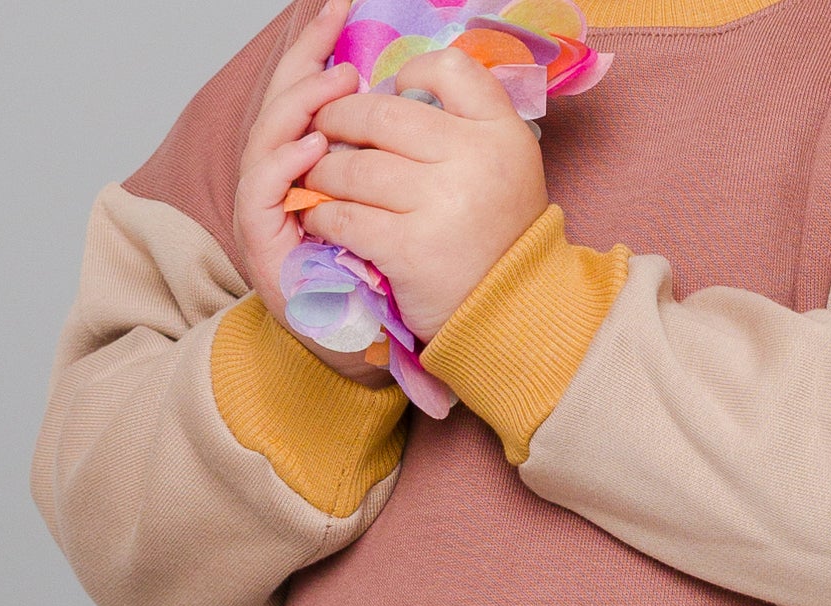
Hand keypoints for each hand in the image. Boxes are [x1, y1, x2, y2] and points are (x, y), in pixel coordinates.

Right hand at [234, 0, 391, 380]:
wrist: (366, 351)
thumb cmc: (383, 281)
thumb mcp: (395, 208)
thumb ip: (393, 157)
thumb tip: (416, 94)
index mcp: (311, 166)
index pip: (309, 94)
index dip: (317, 48)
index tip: (340, 7)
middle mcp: (282, 183)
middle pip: (281, 106)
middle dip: (304, 62)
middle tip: (334, 33)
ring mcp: (267, 212)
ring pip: (268, 140)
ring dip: (298, 109)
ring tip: (332, 88)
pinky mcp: (260, 244)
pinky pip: (263, 192)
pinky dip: (284, 164)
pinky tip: (312, 145)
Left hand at [297, 42, 549, 342]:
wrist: (513, 311)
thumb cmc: (501, 233)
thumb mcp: (508, 161)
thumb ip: (468, 119)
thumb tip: (399, 86)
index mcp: (500, 130)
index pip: (448, 69)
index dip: (409, 72)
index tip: (390, 93)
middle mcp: (472, 160)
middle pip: (384, 114)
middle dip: (341, 118)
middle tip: (325, 128)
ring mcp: (439, 205)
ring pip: (356, 167)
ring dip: (323, 171)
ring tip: (317, 177)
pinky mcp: (408, 250)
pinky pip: (347, 217)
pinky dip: (324, 214)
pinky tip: (319, 216)